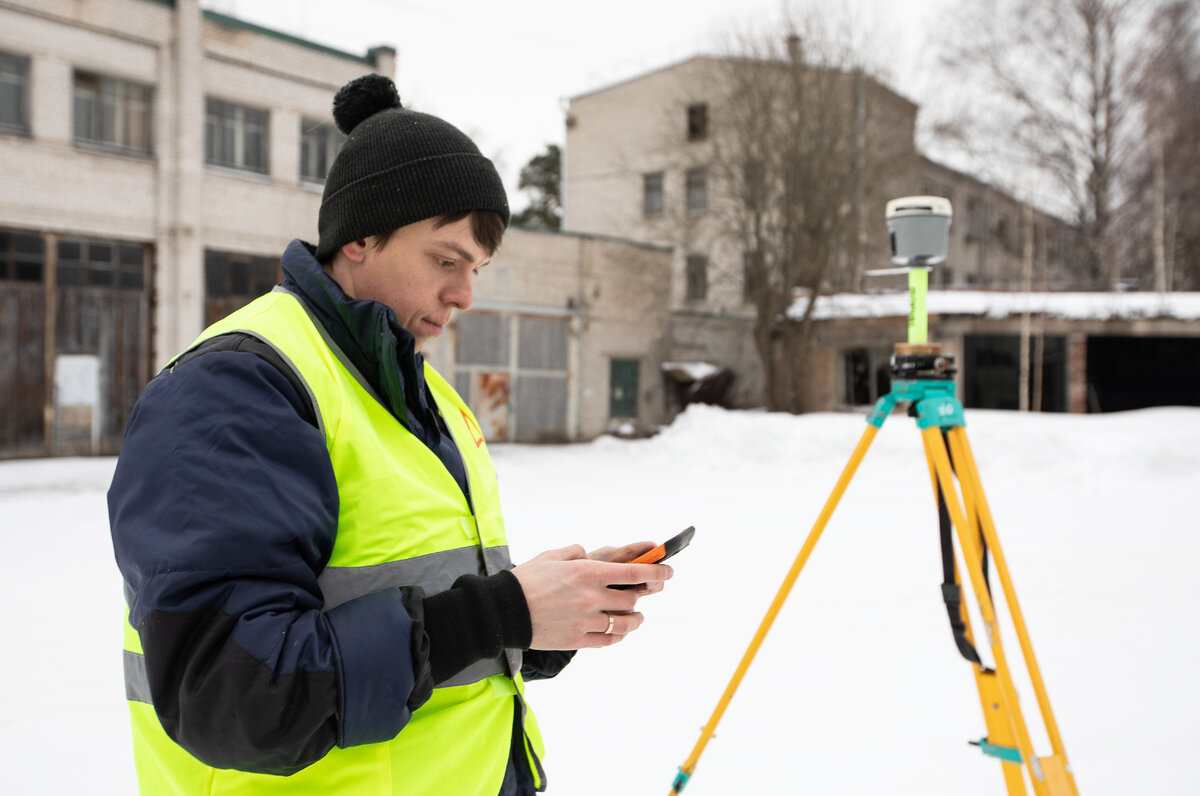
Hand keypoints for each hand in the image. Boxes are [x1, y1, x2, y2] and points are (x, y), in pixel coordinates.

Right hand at [512, 545, 672, 649]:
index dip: (656, 572)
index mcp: (587, 572)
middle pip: (632, 599)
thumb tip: (588, 555)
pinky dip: (619, 634)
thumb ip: (576, 553)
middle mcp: (591, 597)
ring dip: (635, 619)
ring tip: (636, 616)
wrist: (503, 612)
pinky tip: (619, 629)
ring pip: (625, 622)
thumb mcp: (552, 556)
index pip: (633, 573)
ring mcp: (586, 621)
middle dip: (644, 594)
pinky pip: (610, 639)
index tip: (668, 571)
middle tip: (648, 591)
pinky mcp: (579, 640)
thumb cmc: (526, 580)